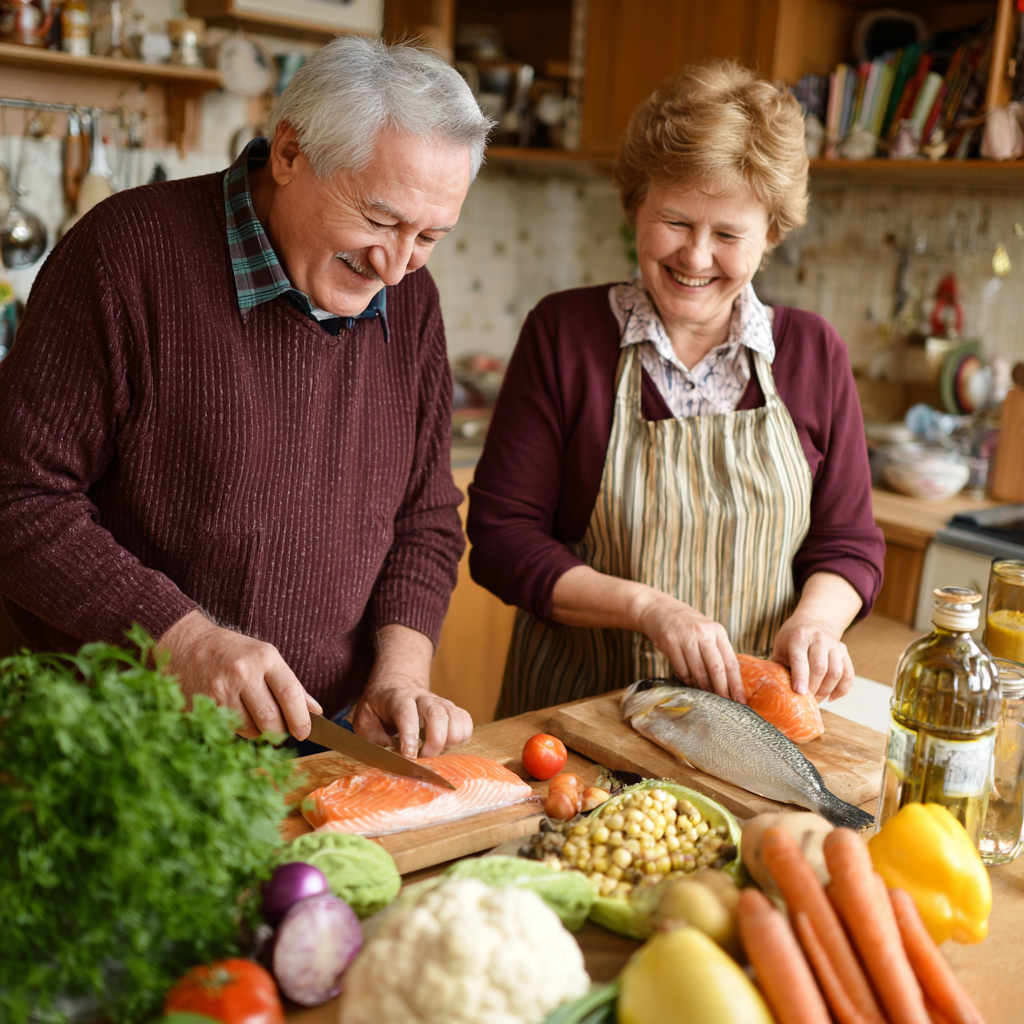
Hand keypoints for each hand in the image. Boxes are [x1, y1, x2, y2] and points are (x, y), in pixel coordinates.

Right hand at [159, 609, 321, 739]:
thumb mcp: (266, 658)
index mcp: (265, 658)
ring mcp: (221, 689)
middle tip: (281, 731)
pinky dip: (238, 729)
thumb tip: (315, 711)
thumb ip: (291, 685)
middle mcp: (243, 672)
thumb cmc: (233, 652)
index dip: (301, 719)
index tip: (305, 732)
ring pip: (249, 729)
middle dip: (280, 732)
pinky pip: (229, 729)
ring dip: (258, 732)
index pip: (290, 695)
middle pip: (270, 719)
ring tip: (254, 716)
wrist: (188, 643)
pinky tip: (235, 714)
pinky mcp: (203, 704)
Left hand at [351, 624, 473, 756]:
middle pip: (437, 713)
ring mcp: (440, 702)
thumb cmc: (378, 706)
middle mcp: (423, 698)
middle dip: (435, 740)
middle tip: (425, 757)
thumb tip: (390, 752)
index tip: (410, 755)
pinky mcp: (451, 710)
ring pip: (455, 717)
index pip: (407, 713)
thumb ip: (372, 736)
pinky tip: (448, 745)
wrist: (395, 685)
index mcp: (398, 698)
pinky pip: (466, 720)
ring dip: (450, 740)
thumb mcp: (364, 718)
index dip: (410, 735)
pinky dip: (463, 736)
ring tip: (435, 752)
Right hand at [635, 593, 744, 702]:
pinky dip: (687, 681)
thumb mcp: (706, 631)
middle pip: (717, 668)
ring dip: (704, 688)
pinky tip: (690, 685)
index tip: (740, 700)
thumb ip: (717, 650)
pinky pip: (682, 670)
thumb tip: (729, 682)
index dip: (736, 684)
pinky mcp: (669, 642)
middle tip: (725, 704)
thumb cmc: (687, 624)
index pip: (731, 662)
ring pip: (698, 672)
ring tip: (708, 698)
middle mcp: (703, 633)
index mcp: (717, 631)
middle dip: (722, 690)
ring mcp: (685, 637)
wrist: (659, 609)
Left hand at [770, 615, 853, 701]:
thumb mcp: (780, 647)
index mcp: (799, 637)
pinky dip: (842, 690)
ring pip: (836, 672)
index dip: (800, 677)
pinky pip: (848, 675)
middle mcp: (819, 639)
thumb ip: (778, 666)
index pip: (800, 659)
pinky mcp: (844, 652)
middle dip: (813, 688)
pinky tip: (831, 697)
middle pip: (820, 667)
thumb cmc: (792, 639)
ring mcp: (834, 645)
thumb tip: (773, 690)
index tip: (800, 693)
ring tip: (816, 700)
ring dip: (826, 691)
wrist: (813, 622)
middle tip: (806, 701)